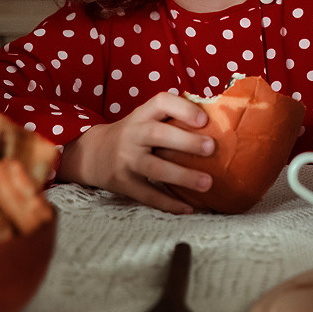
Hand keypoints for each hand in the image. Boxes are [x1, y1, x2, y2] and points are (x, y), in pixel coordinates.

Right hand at [58, 93, 214, 213]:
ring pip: (154, 168)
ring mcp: (126, 160)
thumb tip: (219, 119)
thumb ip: (172, 117)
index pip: (160, 103)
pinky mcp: (124, 183)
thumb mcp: (145, 118)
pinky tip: (189, 208)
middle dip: (186, 141)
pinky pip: (148, 195)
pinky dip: (169, 203)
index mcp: (142, 115)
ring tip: (207, 183)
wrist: (92, 153)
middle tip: (211, 148)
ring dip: (182, 176)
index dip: (183, 109)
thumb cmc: (134, 134)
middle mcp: (132, 134)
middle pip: (157, 134)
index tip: (204, 119)